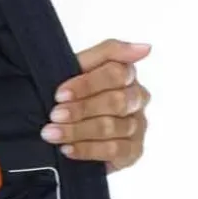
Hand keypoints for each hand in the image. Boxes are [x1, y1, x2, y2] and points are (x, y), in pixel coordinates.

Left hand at [40, 39, 151, 174]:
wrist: (62, 126)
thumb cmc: (72, 93)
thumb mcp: (80, 67)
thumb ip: (110, 52)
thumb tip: (146, 48)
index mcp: (128, 75)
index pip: (116, 74)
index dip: (86, 84)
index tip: (59, 94)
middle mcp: (137, 99)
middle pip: (116, 101)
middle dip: (81, 109)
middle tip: (54, 115)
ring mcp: (137, 126)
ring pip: (112, 127)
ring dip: (77, 131)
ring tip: (51, 133)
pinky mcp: (133, 151)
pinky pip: (114, 151)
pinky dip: (87, 150)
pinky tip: (67, 149)